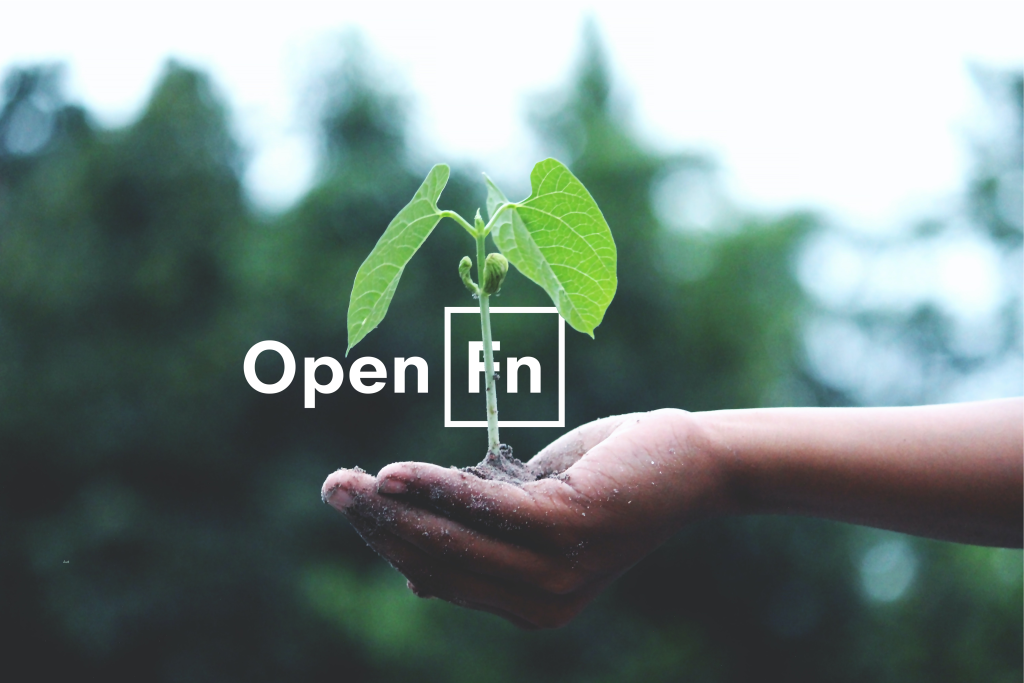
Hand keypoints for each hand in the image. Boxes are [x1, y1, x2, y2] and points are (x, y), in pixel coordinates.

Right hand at [321, 409, 729, 628]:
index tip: (353, 505)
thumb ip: (482, 536)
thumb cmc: (607, 479)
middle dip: (378, 526)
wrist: (688, 461)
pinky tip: (395, 473)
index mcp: (530, 604)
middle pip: (438, 562)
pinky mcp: (568, 529)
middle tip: (332, 488)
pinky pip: (484, 508)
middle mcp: (542, 602)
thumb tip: (414, 572)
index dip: (390, 543)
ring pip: (453, 540)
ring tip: (347, 482)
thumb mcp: (534, 512)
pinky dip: (436, 488)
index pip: (441, 577)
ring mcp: (556, 571)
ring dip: (393, 508)